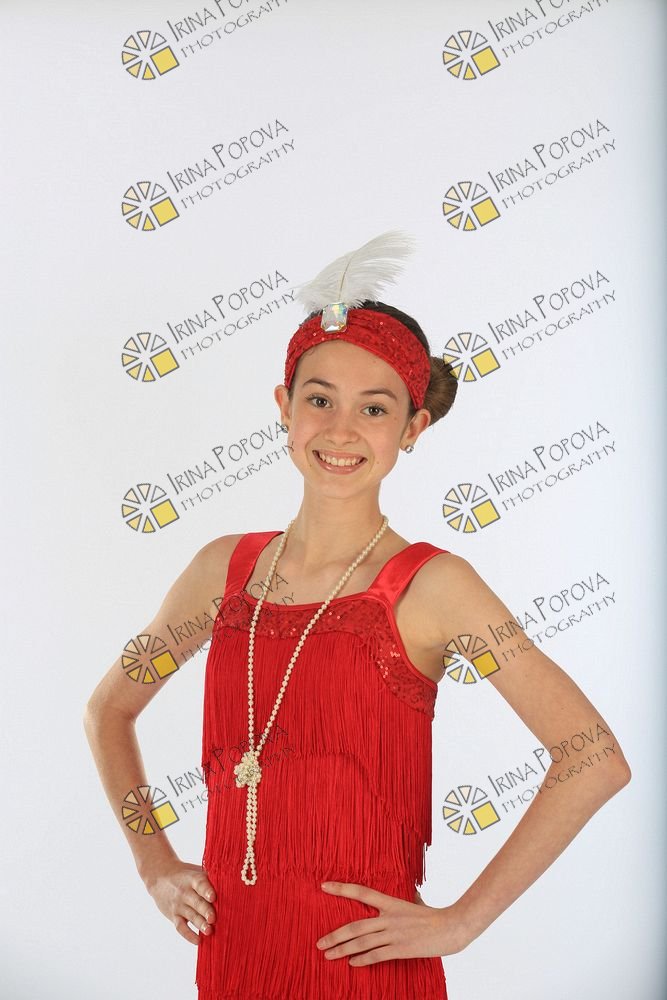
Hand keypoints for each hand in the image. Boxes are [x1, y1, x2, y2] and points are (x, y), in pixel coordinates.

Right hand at [143, 860, 216, 944]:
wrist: (160, 877)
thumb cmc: (186, 876)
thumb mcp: (196, 872)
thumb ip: (210, 878)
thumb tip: (234, 884)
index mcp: (193, 879)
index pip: (200, 884)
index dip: (206, 890)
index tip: (213, 897)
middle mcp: (185, 892)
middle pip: (196, 902)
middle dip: (205, 911)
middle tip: (213, 919)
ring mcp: (178, 904)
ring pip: (190, 915)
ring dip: (199, 924)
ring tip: (209, 931)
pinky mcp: (173, 915)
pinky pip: (180, 927)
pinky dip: (188, 935)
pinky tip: (198, 941)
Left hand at [316, 881, 465, 965]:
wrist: (452, 927)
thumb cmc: (435, 915)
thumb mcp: (418, 902)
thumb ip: (409, 899)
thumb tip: (412, 894)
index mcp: (391, 903)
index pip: (362, 892)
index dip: (342, 889)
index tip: (324, 886)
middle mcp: (389, 917)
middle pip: (355, 926)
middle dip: (335, 935)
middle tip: (319, 942)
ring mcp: (394, 934)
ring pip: (362, 942)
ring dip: (343, 950)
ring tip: (328, 955)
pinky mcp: (401, 949)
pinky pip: (377, 955)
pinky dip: (362, 959)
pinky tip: (352, 963)